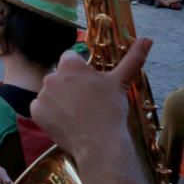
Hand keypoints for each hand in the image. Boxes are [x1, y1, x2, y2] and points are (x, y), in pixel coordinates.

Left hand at [30, 37, 151, 161]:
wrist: (99, 144)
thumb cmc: (111, 110)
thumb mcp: (120, 82)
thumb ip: (132, 58)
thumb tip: (148, 39)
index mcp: (70, 64)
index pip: (71, 58)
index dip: (81, 71)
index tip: (90, 85)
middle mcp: (52, 75)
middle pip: (60, 76)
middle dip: (70, 85)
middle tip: (86, 102)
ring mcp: (42, 94)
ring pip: (51, 93)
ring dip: (60, 100)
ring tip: (78, 115)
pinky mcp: (36, 112)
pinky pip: (41, 109)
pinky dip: (50, 115)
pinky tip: (65, 123)